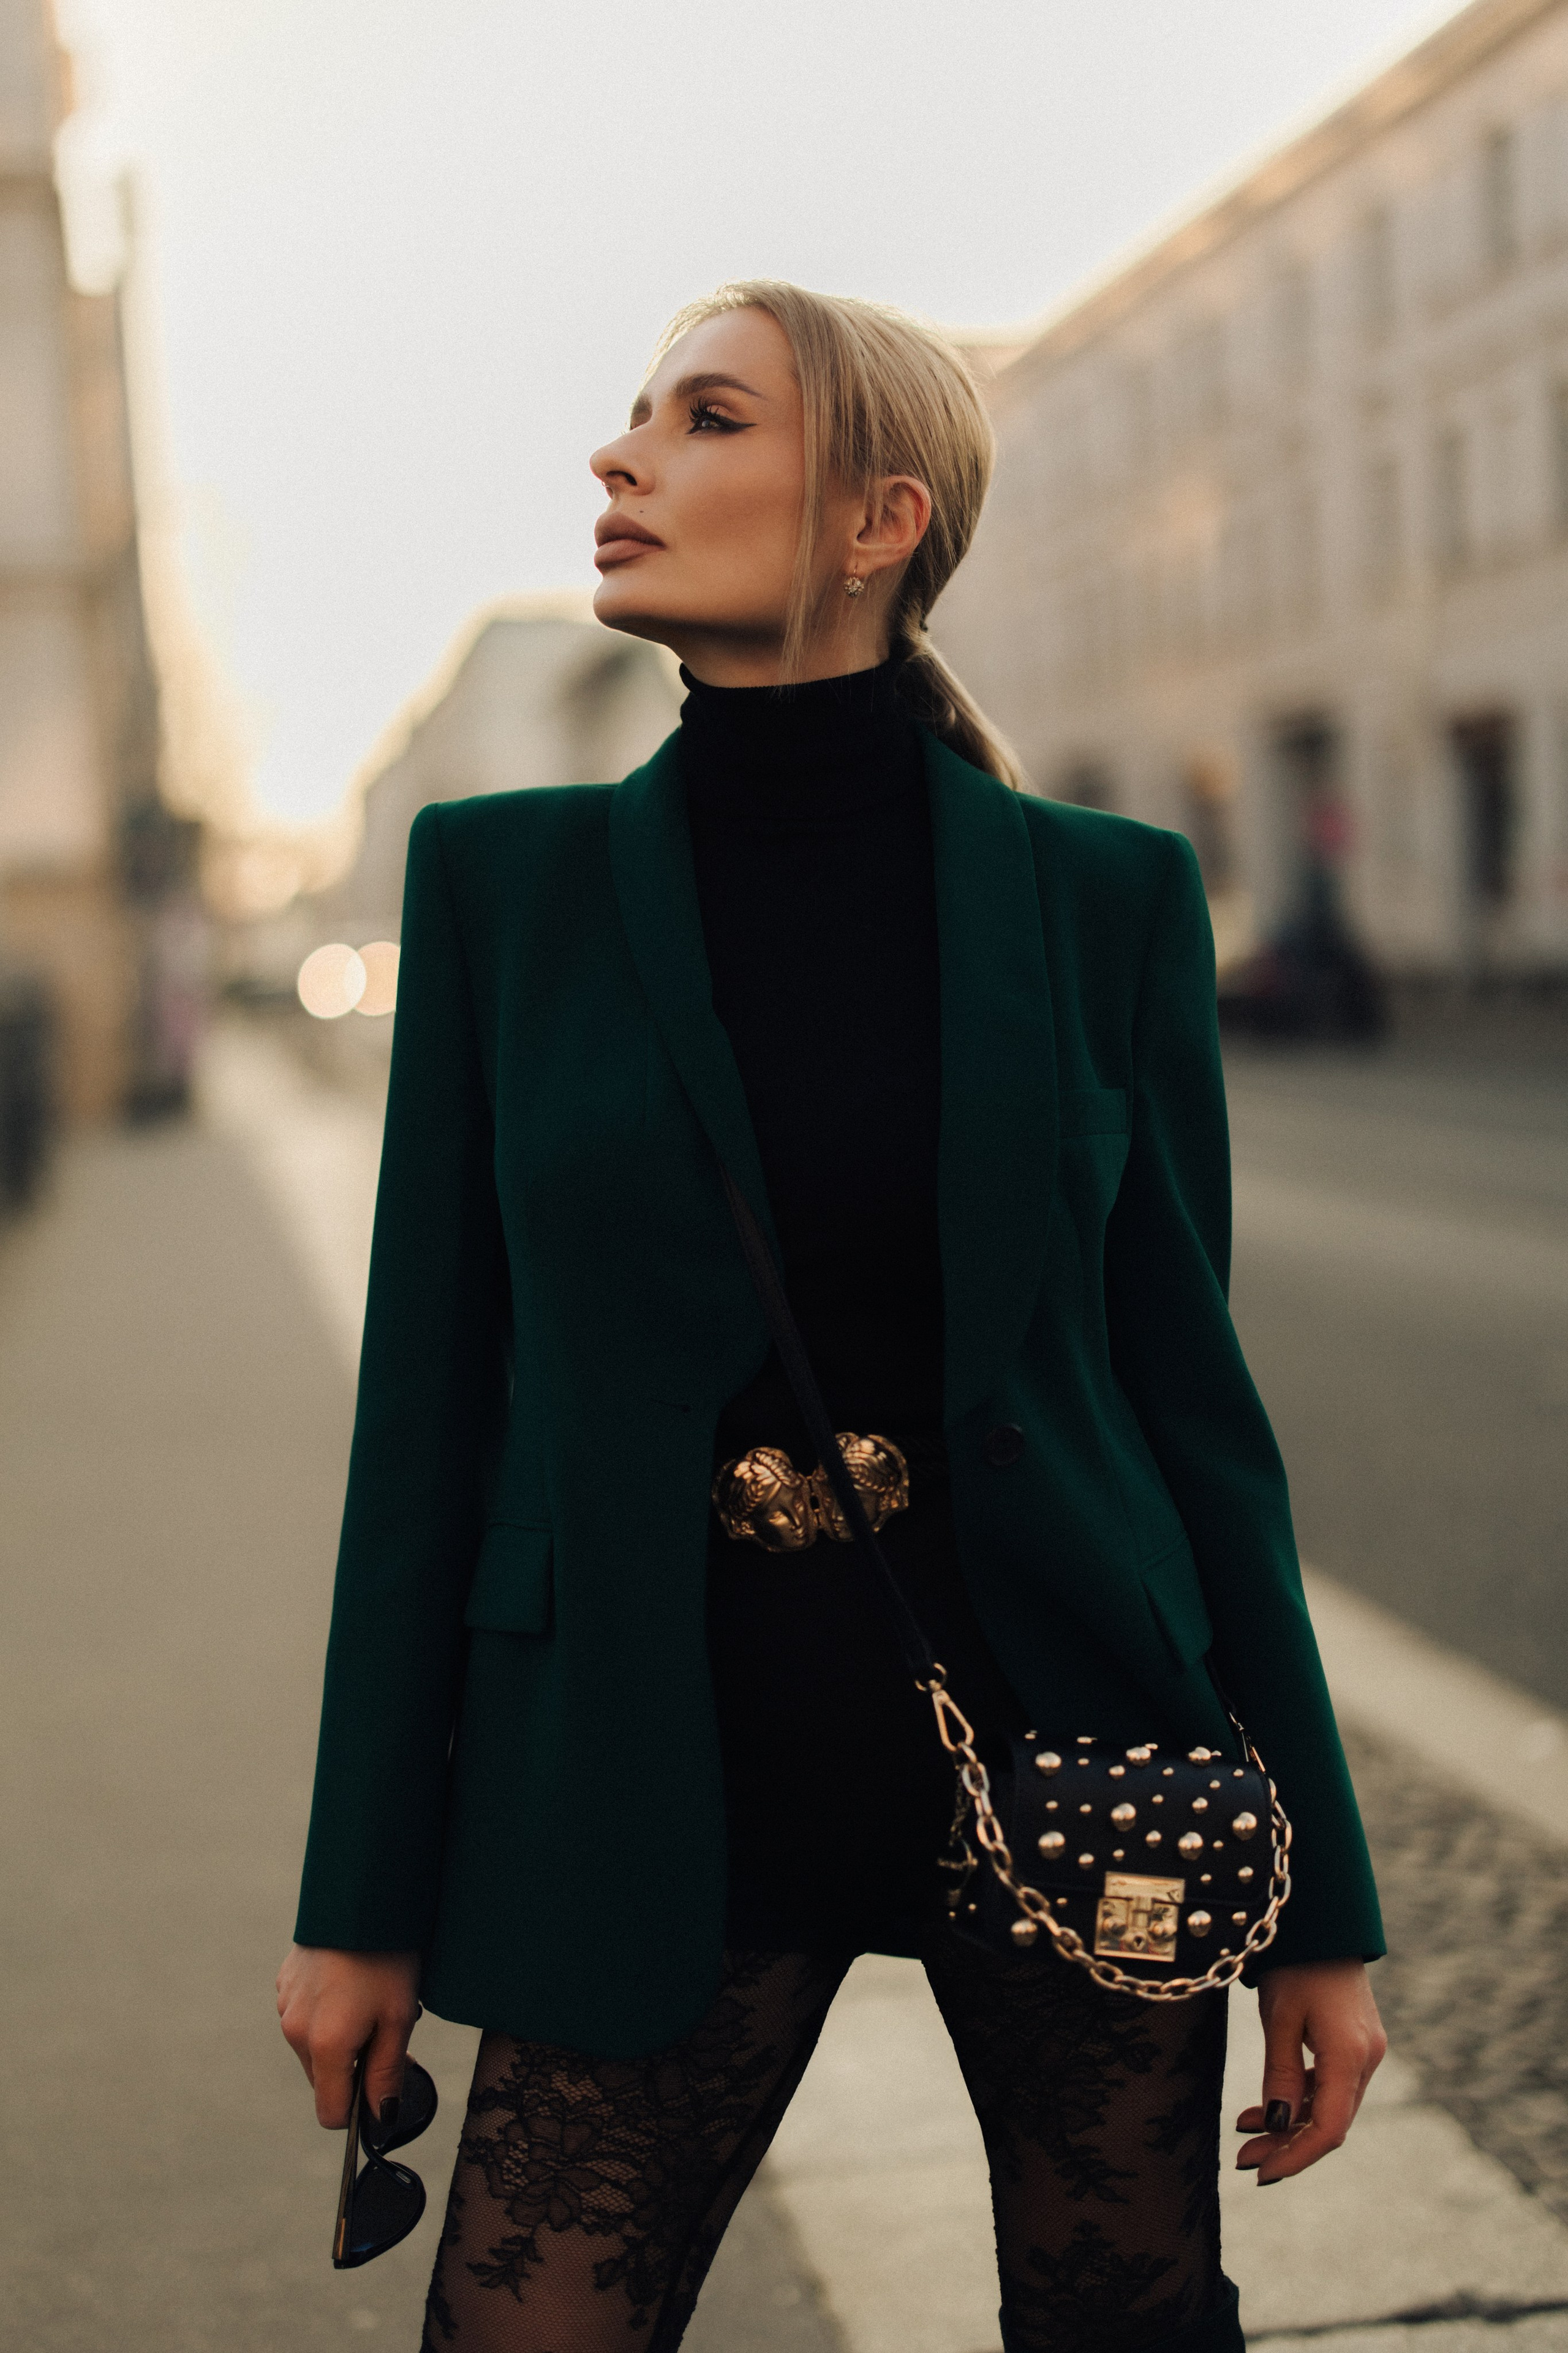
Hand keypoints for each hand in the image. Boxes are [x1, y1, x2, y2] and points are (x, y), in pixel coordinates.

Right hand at [276, 1944, 420, 2129]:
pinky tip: (349, 1982)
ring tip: (369, 1999)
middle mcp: (294, 2031)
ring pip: (313, 2047)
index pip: (330, 2112)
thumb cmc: (388, 1955)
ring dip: (340, 2038)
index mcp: (325, 2045)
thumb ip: (386, 2074)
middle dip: (353, 2068)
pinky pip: (304, 2016)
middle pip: (323, 2079)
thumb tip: (380, 2118)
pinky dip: (325, 2012)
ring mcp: (285, 2005)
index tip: (381, 2087)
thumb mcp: (398, 2017)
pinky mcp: (283, 1984)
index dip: (357, 2110)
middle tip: (385, 2031)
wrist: (362, 1893)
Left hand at [1235, 1958, 1385, 2184]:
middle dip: (1287, 2145)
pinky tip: (1265, 2107)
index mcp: (1350, 2055)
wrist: (1321, 1920)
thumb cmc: (1296, 1962)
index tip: (1261, 2173)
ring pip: (1329, 2106)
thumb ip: (1281, 2074)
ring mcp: (1364, 2050)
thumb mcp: (1279, 2017)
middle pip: (1330, 2121)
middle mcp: (1366, 2058)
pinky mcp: (1354, 2042)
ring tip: (1245, 2133)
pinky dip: (1299, 2098)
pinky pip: (1329, 2084)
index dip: (1296, 2157)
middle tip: (1244, 2160)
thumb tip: (1278, 2126)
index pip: (1329, 2128)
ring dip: (1290, 2123)